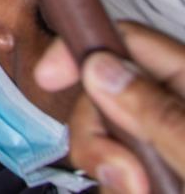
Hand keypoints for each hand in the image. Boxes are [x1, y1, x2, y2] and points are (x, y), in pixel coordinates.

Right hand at [35, 22, 184, 193]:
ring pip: (103, 136)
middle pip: (102, 94)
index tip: (48, 76)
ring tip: (138, 191)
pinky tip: (134, 191)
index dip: (81, 50)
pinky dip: (114, 185)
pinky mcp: (151, 173)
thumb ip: (159, 111)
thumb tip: (102, 69)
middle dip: (95, 134)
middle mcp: (173, 107)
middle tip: (123, 173)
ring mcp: (160, 141)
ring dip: (106, 168)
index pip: (126, 41)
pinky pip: (113, 170)